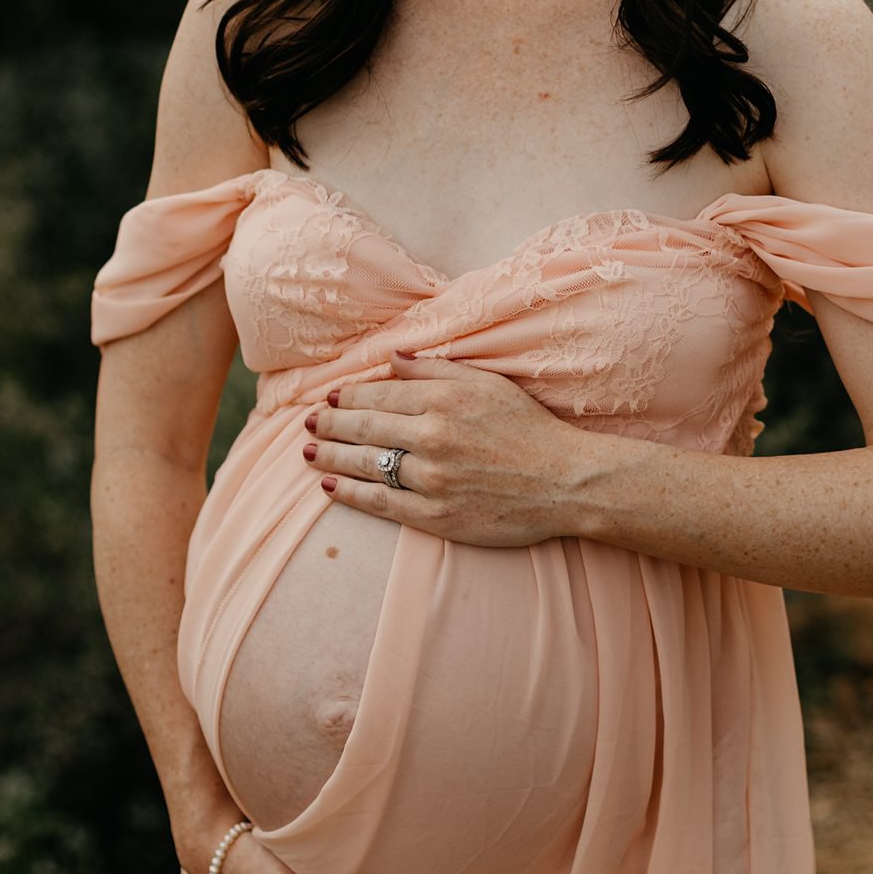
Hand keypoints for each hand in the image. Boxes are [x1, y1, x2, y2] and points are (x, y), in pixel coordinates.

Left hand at [300, 350, 592, 546]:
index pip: (379, 394)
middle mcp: (432, 436)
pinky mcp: (435, 515)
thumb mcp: (487, 384)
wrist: (565, 481)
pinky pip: (380, 503)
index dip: (348, 395)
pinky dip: (349, 493)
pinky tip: (329, 486)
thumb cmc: (528, 428)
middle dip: (329, 422)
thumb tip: (391, 358)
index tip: (330, 395)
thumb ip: (435, 369)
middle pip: (364, 426)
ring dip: (329, 455)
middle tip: (307, 421)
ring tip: (307, 450)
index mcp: (444, 399)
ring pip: (365, 463)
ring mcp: (432, 479)